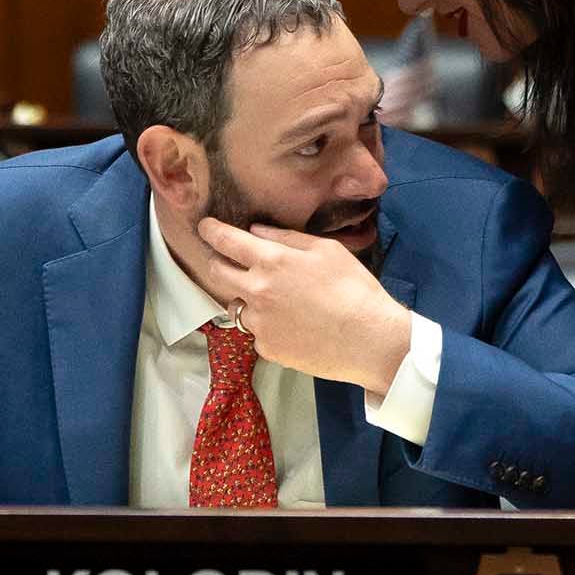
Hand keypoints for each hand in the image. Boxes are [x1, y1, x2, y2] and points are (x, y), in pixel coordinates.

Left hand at [194, 218, 412, 395]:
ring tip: (282, 303)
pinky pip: (258, 332)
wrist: (369, 341)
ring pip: (239, 305)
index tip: (205, 227)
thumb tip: (257, 231)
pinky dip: (268, 326)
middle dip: (219, 262)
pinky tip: (294, 326)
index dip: (212, 231)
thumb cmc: (354, 289)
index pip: (227, 241)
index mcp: (272, 261)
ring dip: (250, 299)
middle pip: (218, 273)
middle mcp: (257, 291)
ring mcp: (259, 323)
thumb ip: (287, 238)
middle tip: (231, 261)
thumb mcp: (327, 250)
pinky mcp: (266, 348)